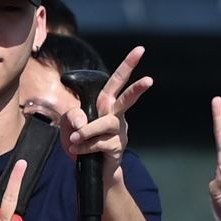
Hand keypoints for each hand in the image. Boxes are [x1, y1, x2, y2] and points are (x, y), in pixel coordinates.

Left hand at [66, 47, 154, 174]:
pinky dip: (83, 146)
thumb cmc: (83, 141)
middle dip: (138, 88)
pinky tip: (76, 150)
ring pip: (105, 123)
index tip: (141, 49)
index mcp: (107, 103)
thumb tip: (82, 123)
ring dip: (88, 130)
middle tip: (150, 80)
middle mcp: (116, 114)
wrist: (93, 171)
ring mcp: (119, 131)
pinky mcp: (117, 147)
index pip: (117, 81)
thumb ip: (73, 115)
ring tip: (75, 137)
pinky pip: (98, 143)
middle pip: (127, 99)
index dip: (128, 65)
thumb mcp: (70, 124)